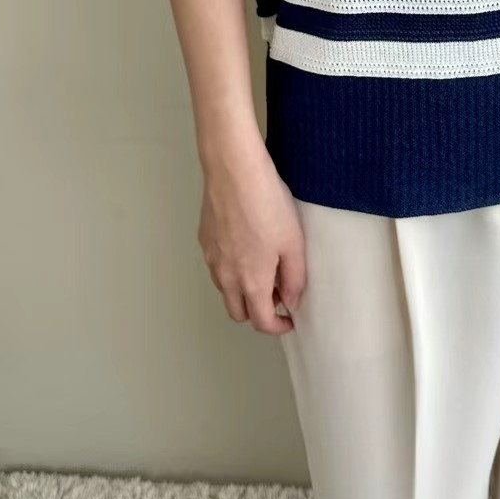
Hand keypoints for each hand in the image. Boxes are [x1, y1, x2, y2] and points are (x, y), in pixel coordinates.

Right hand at [197, 141, 306, 334]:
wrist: (234, 172)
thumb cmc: (266, 203)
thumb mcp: (293, 243)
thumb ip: (294, 278)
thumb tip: (291, 301)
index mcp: (251, 281)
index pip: (260, 321)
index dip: (277, 326)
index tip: (289, 319)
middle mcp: (226, 276)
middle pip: (237, 312)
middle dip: (257, 312)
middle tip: (277, 293)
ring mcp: (211, 259)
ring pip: (225, 290)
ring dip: (242, 291)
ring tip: (263, 268)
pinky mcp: (204, 241)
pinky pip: (217, 267)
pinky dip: (231, 270)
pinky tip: (246, 246)